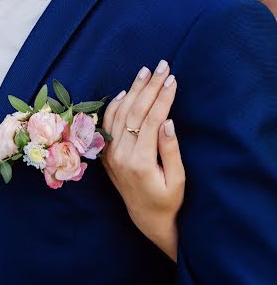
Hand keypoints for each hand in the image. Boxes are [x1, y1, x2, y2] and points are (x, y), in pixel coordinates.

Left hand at [102, 61, 184, 261]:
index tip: (172, 79)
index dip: (162, 98)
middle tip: (162, 66)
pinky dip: (116, 105)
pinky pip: (108, 124)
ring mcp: (110, 154)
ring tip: (145, 72)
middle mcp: (120, 156)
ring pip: (119, 114)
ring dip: (132, 90)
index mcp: (139, 162)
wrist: (146, 218)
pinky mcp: (107, 154)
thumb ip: (171, 151)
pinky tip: (126, 91)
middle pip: (134, 112)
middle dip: (149, 86)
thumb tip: (168, 121)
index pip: (150, 120)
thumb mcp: (177, 180)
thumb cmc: (168, 200)